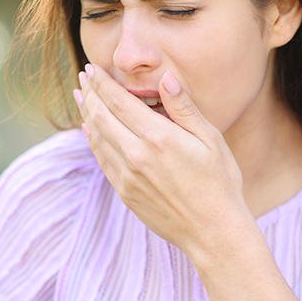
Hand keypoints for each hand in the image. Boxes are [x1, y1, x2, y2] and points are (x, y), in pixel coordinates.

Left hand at [73, 64, 249, 256]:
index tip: (91, 68)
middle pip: (101, 117)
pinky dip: (93, 140)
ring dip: (87, 114)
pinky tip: (90, 129)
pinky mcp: (125, 192)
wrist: (213, 231)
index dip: (102, 82)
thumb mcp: (210, 138)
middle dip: (90, 93)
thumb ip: (183, 107)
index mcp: (158, 138)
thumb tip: (164, 78)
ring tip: (82, 97)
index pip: (118, 102)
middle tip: (82, 78)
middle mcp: (136, 156)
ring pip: (97, 138)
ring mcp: (127, 176)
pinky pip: (102, 160)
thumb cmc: (219, 181)